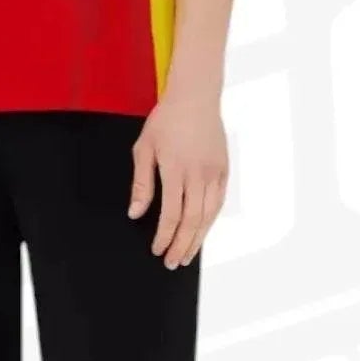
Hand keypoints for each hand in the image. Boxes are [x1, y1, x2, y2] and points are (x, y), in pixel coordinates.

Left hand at [129, 90, 227, 268]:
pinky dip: (210, 221)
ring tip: (187, 255)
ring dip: (197, 239)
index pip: (171, 214)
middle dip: (181, 245)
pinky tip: (202, 232)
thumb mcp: (144, 149)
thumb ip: (141, 184)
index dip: (164, 236)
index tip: (157, 249)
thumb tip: (135, 213)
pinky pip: (219, 202)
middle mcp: (197, 174)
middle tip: (172, 262)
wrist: (195, 98)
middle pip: (191, 221)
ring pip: (208, 216)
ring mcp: (214, 173)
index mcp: (175, 170)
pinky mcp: (224, 170)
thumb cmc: (166, 121)